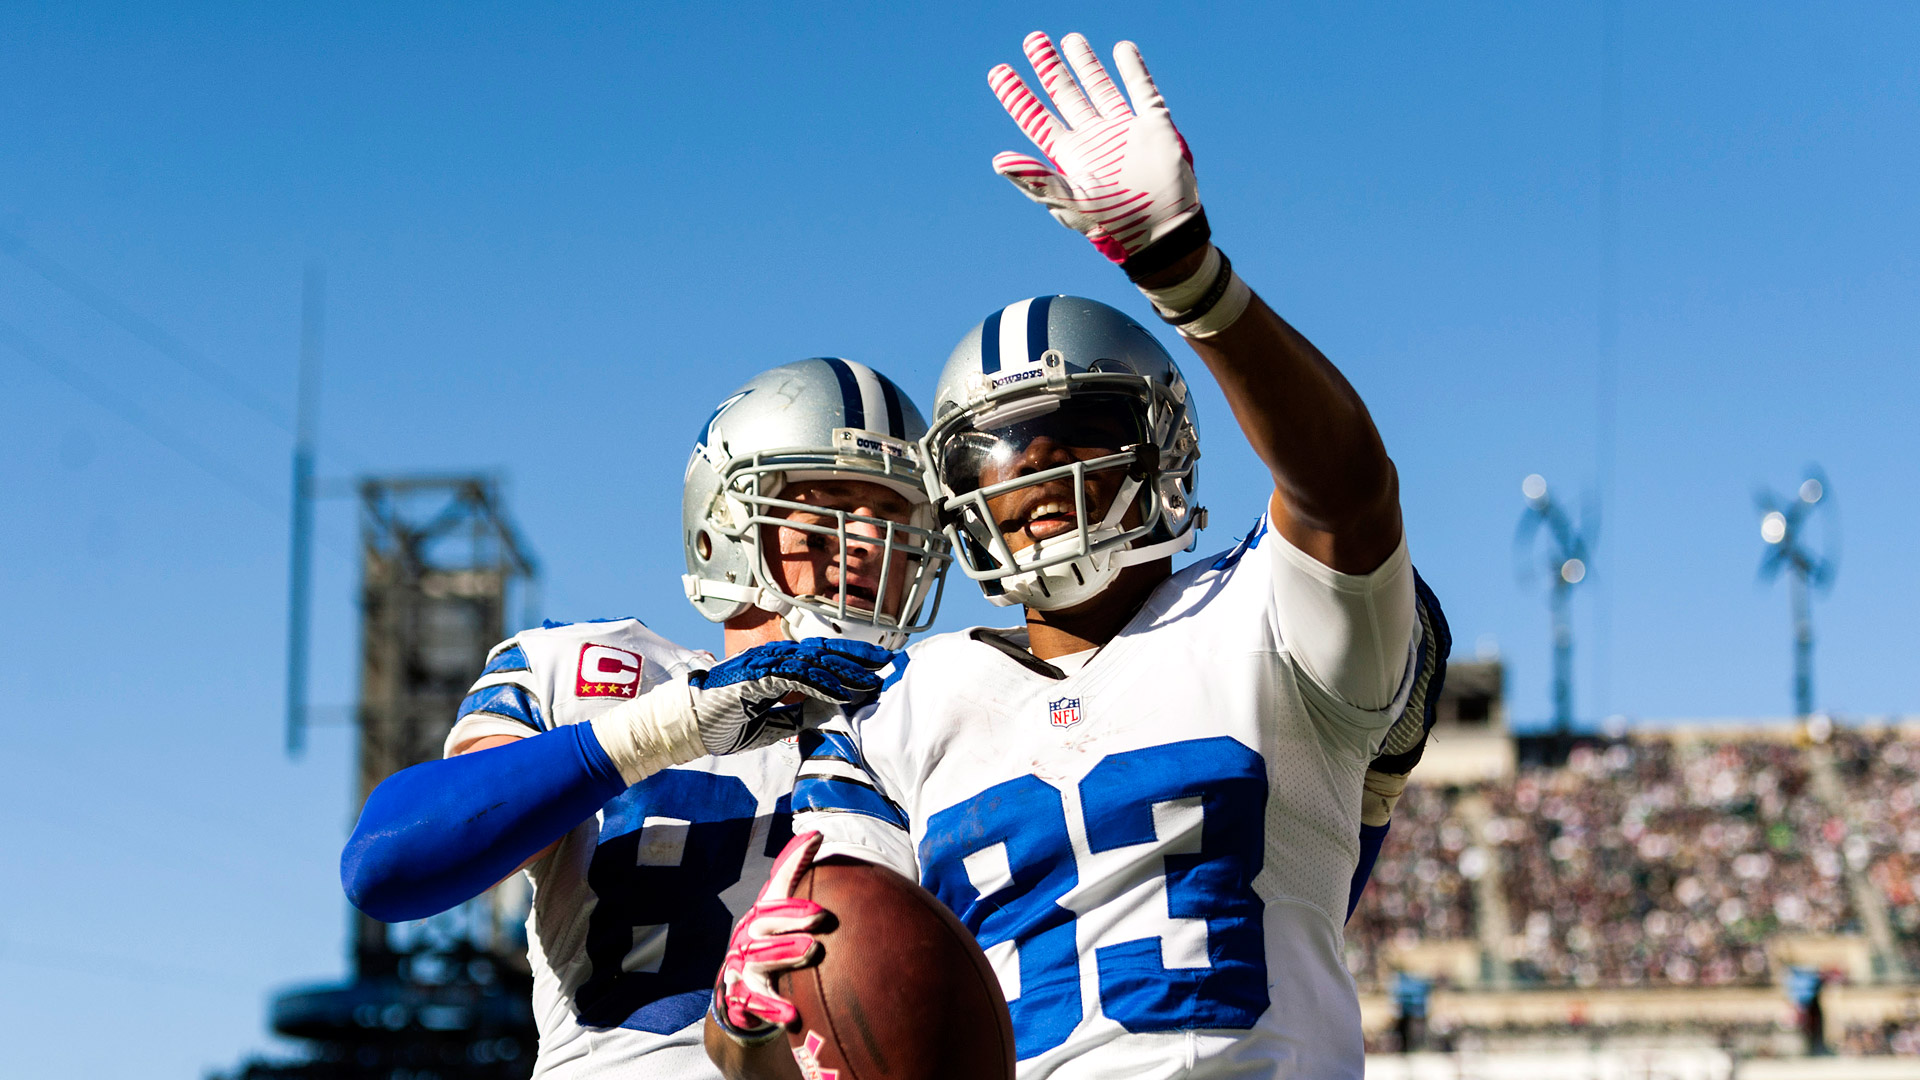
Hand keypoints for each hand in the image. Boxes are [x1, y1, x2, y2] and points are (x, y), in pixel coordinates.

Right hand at [689, 638, 894, 754]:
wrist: (687, 725)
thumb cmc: (723, 722)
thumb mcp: (769, 723)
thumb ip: (794, 715)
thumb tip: (822, 715)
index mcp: (775, 666)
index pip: (819, 657)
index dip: (849, 659)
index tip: (875, 667)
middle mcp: (772, 659)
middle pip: (823, 652)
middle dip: (857, 657)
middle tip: (887, 663)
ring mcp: (763, 665)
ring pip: (814, 662)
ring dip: (845, 672)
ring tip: (871, 681)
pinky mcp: (756, 677)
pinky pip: (796, 677)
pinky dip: (821, 684)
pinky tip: (842, 692)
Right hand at [713, 831, 829, 1042]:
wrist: (739, 994)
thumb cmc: (768, 940)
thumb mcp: (779, 907)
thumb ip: (794, 871)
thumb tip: (817, 832)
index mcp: (760, 916)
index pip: (774, 901)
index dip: (796, 898)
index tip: (822, 904)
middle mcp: (748, 939)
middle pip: (765, 927)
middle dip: (792, 921)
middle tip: (821, 919)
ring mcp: (743, 969)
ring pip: (760, 960)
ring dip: (784, 956)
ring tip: (810, 951)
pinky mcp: (742, 999)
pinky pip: (755, 1003)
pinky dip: (773, 1008)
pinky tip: (792, 1015)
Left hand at [989, 32, 1200, 263]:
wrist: (1163, 228)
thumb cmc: (1113, 223)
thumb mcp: (1069, 202)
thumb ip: (1035, 180)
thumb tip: (997, 160)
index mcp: (1070, 154)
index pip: (1036, 118)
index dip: (1017, 96)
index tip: (998, 71)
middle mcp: (1093, 137)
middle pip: (1065, 94)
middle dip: (1048, 67)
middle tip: (1033, 39)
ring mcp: (1123, 129)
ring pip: (1099, 87)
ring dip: (1085, 63)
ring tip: (1071, 38)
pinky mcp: (1154, 125)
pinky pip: (1142, 91)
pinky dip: (1133, 69)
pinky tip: (1122, 49)